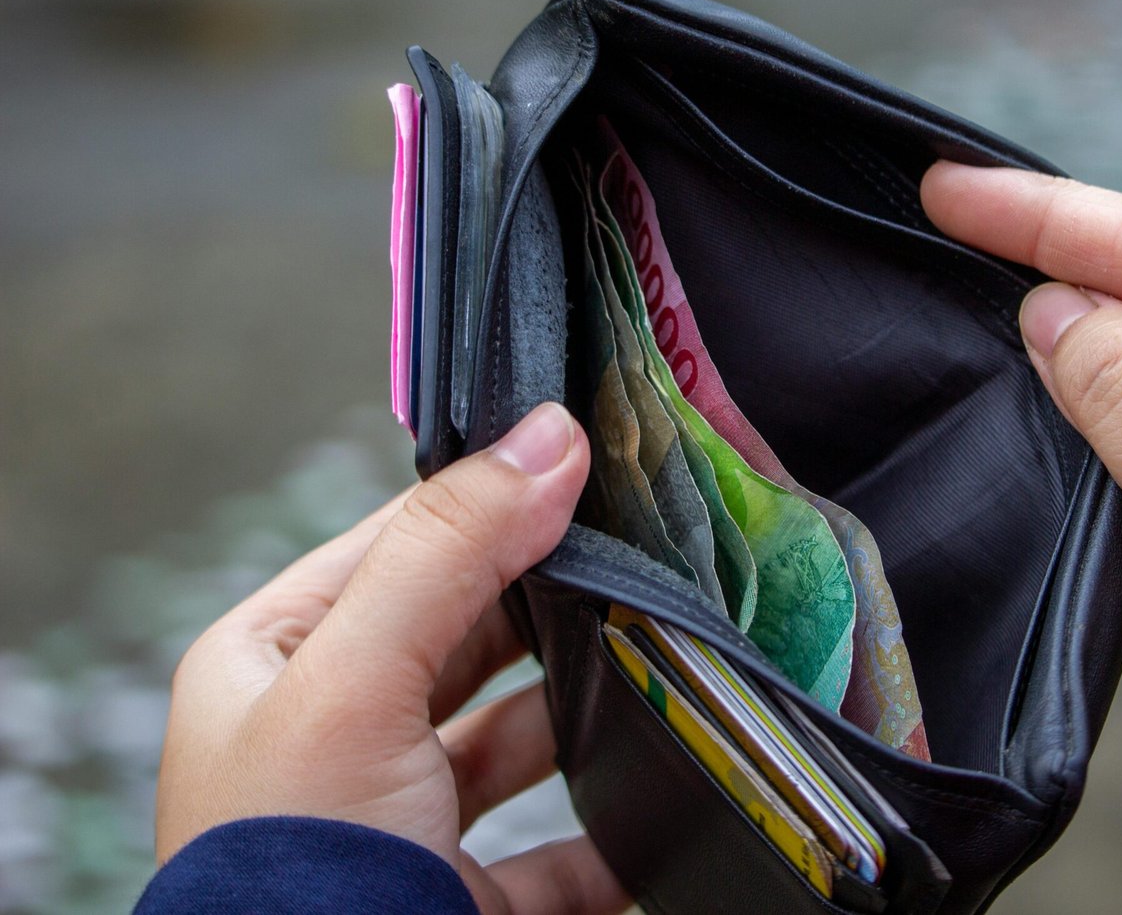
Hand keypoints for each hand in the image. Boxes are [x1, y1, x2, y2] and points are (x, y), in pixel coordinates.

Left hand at [155, 403, 628, 914]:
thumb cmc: (287, 877)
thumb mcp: (354, 686)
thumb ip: (451, 552)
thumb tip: (548, 433)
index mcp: (276, 663)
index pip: (401, 544)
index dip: (494, 502)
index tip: (591, 465)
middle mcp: (337, 736)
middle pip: (473, 634)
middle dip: (556, 605)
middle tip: (645, 563)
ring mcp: (406, 822)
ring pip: (525, 735)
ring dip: (592, 711)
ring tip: (666, 666)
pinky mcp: (467, 898)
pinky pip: (563, 847)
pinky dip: (616, 827)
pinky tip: (661, 796)